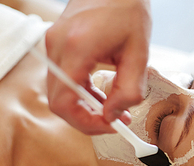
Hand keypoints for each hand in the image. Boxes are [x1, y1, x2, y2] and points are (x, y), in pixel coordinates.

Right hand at [45, 0, 151, 134]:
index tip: (110, 126)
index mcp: (77, 48)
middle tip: (115, 120)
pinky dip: (80, 92)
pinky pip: (62, 79)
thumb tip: (113, 115)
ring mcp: (53, 45)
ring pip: (60, 92)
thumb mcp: (139, 53)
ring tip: (113, 105)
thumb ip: (129, 90)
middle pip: (58, 102)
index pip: (65, 102)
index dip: (86, 123)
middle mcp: (57, 47)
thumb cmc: (128, 8)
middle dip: (87, 118)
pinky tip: (101, 91)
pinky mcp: (56, 44)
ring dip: (85, 105)